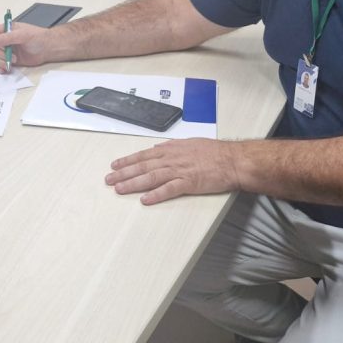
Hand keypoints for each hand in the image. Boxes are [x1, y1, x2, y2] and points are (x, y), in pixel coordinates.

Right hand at [0, 22, 52, 72]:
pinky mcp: (9, 60)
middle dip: (1, 54)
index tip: (4, 46)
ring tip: (12, 62)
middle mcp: (5, 40)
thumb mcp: (24, 34)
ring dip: (1, 61)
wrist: (47, 49)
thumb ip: (9, 37)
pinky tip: (5, 69)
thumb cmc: (38, 38)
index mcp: (7, 30)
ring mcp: (7, 51)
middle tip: (13, 56)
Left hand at [105, 139, 239, 204]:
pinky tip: (145, 200)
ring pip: (151, 177)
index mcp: (171, 150)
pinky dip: (156, 194)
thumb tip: (157, 148)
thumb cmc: (214, 152)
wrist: (233, 160)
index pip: (143, 155)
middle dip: (124, 173)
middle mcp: (172, 159)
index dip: (127, 161)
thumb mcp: (189, 143)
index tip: (114, 166)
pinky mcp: (189, 183)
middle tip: (109, 180)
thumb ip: (172, 146)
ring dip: (134, 183)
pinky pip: (169, 189)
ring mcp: (180, 171)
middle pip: (143, 166)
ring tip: (119, 189)